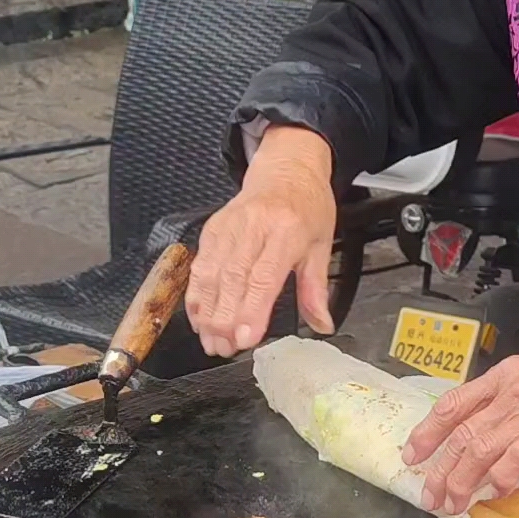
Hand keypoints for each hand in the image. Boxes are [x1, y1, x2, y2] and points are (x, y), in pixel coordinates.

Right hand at [187, 126, 337, 356]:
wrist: (287, 168)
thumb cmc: (306, 205)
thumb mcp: (322, 244)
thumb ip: (316, 289)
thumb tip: (322, 324)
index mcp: (286, 230)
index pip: (264, 277)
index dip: (252, 310)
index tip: (246, 338)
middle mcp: (254, 227)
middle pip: (233, 280)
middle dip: (225, 320)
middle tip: (225, 349)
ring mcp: (229, 227)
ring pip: (211, 275)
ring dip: (207, 313)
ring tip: (211, 341)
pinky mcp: (213, 229)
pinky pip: (200, 266)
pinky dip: (196, 295)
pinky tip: (199, 318)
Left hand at [401, 328, 518, 513]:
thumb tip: (500, 428)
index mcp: (507, 375)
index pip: (453, 403)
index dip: (427, 431)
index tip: (412, 453)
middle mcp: (511, 391)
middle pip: (460, 434)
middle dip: (439, 470)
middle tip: (429, 496)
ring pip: (477, 450)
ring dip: (461, 482)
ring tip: (453, 504)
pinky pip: (512, 461)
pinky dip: (499, 479)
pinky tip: (494, 492)